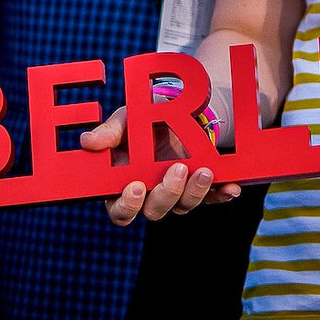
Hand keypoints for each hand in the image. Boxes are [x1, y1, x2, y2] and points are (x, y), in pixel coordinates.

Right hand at [79, 105, 240, 226]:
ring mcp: (176, 192)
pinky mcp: (200, 188)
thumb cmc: (141, 120)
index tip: (137, 186)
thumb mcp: (125, 121)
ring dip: (194, 192)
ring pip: (183, 205)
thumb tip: (88, 141)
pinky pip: (212, 197)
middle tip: (177, 169)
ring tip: (205, 171)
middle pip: (155, 210)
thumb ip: (109, 132)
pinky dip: (221, 194)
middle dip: (167, 193)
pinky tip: (231, 188)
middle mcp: (150, 195)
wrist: (173, 109)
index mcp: (124, 185)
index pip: (121, 210)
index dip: (128, 205)